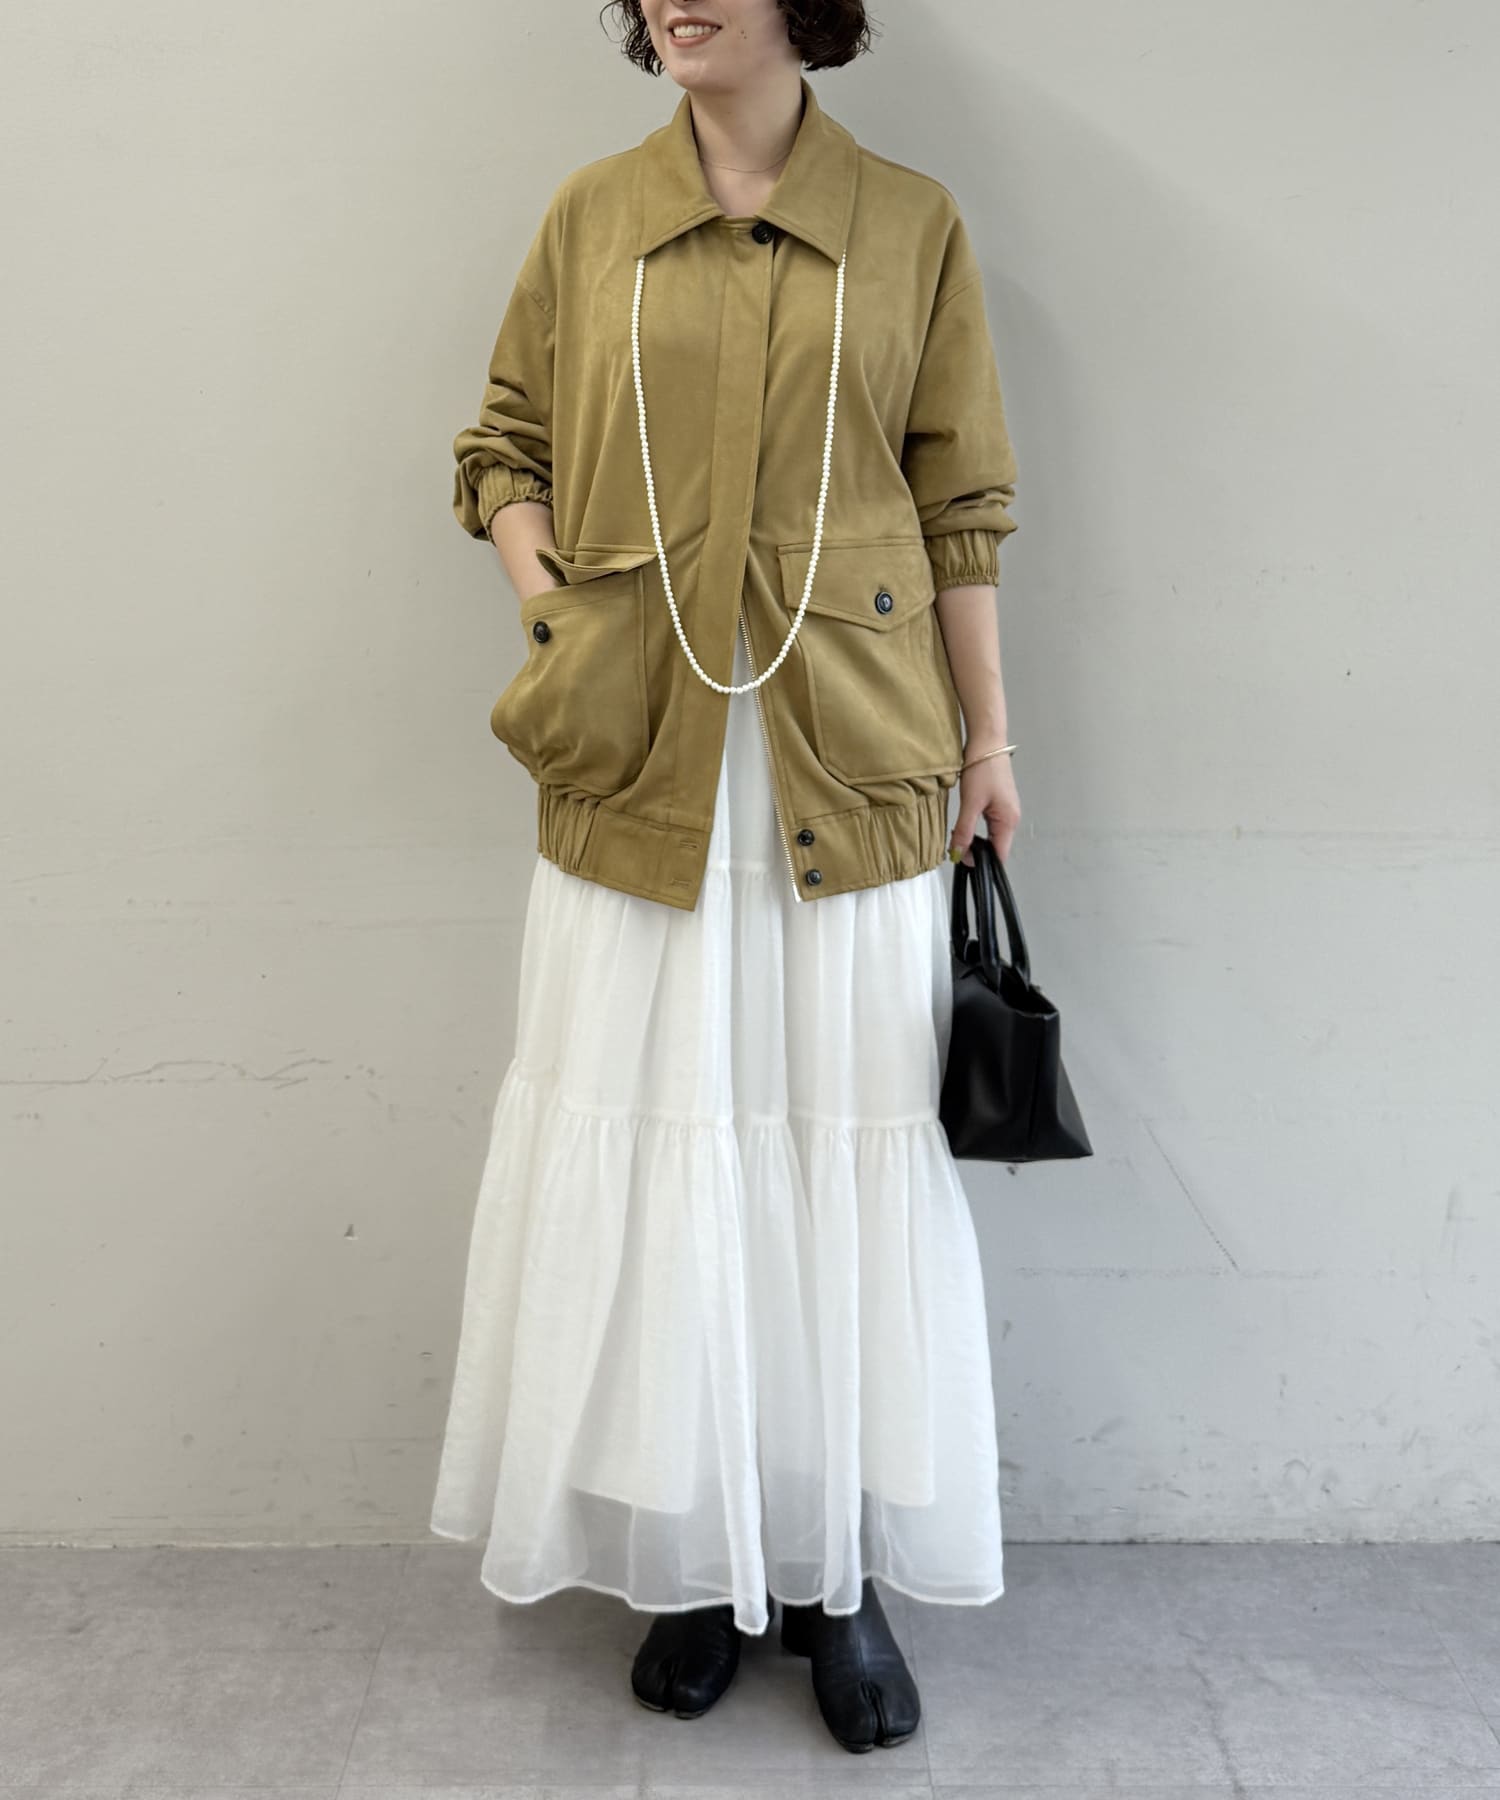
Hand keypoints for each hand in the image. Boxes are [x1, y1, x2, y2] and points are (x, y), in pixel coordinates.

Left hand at [949, 752, 1019, 866]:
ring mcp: (1007, 810)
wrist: (987, 742)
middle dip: (977, 852)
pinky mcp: (1000, 803)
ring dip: (976, 840)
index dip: (983, 863)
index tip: (964, 864)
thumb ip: (964, 831)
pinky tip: (965, 824)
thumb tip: (959, 854)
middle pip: (996, 847)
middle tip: (956, 850)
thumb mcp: (970, 803)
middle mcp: (1012, 818)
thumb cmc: (982, 769)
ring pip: (992, 835)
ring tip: (958, 837)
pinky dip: (978, 828)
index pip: (1000, 855)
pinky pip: (990, 824)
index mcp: (1009, 821)